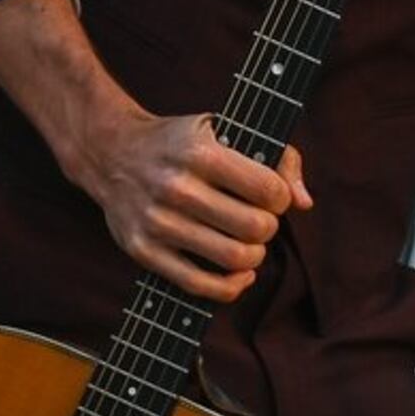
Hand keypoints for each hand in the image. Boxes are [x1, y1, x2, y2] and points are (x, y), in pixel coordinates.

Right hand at [77, 113, 310, 302]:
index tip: (272, 197)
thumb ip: (277, 157)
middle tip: (259, 220)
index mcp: (200, 153)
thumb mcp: (226, 129)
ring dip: (254, 256)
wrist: (111, 152)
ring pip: (233, 259)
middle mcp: (177, 188)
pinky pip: (200, 286)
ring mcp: (158, 222)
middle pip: (254, 228)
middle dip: (268, 228)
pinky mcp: (143, 251)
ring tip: (248, 243)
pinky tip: (239, 273)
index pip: (267, 189)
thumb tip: (303, 203)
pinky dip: (231, 286)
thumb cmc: (180, 142)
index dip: (280, 198)